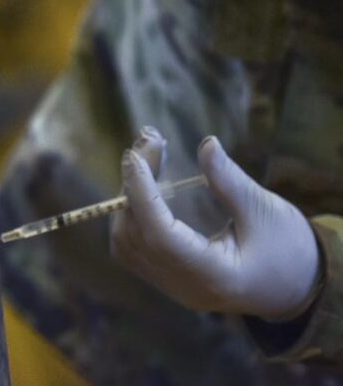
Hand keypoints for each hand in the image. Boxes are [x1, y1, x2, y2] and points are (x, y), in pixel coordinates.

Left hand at [110, 127, 323, 321]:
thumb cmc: (289, 250)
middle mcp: (186, 288)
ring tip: (146, 158)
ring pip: (127, 243)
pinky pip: (134, 249)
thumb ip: (230, 181)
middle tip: (147, 141)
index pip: (161, 236)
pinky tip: (144, 184)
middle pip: (138, 235)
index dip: (142, 195)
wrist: (300, 287)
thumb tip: (206, 143)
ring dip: (129, 197)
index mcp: (215, 276)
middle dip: (134, 185)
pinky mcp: (169, 279)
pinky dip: (132, 214)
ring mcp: (174, 287)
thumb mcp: (265, 211)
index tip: (134, 156)